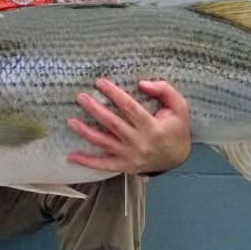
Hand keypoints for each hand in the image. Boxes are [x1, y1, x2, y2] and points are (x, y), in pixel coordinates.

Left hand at [66, 79, 190, 174]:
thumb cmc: (177, 129)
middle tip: (80, 97)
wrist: (178, 158)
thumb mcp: (179, 107)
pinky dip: (87, 161)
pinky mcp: (125, 166)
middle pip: (113, 124)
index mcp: (152, 127)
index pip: (129, 107)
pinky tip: (72, 156)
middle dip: (95, 109)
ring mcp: (130, 157)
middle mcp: (139, 143)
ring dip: (86, 132)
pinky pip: (103, 165)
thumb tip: (142, 83)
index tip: (100, 83)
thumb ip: (164, 91)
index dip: (114, 94)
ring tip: (71, 121)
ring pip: (105, 143)